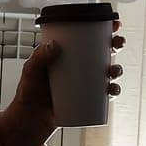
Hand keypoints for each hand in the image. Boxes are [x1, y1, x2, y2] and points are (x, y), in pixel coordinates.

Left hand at [0, 20, 126, 145]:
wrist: (30, 120)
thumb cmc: (28, 93)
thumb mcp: (31, 72)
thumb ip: (39, 58)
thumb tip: (54, 44)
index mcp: (66, 54)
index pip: (86, 37)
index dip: (103, 29)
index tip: (113, 24)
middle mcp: (78, 67)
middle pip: (102, 52)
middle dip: (115, 45)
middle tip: (118, 43)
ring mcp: (83, 83)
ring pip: (107, 72)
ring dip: (117, 69)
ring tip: (114, 70)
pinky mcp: (86, 100)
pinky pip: (104, 95)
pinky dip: (113, 92)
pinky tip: (113, 90)